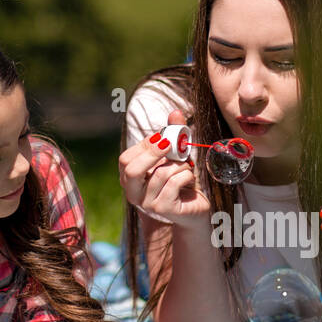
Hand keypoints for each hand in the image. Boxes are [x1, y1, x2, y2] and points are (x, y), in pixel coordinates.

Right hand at [118, 110, 211, 226]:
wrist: (195, 209)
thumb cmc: (181, 181)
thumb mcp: (175, 156)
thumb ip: (173, 135)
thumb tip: (175, 111)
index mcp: (129, 179)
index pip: (126, 159)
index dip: (145, 145)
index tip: (163, 137)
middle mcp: (133, 193)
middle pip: (132, 169)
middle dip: (153, 152)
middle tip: (170, 143)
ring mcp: (147, 203)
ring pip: (161, 173)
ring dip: (180, 165)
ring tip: (187, 167)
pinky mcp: (163, 209)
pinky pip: (175, 183)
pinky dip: (187, 175)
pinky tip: (190, 180)